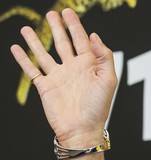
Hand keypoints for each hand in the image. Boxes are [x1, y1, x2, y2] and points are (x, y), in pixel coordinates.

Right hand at [10, 8, 116, 147]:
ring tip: (27, 28)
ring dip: (35, 41)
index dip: (75, 26)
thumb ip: (104, 56)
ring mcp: (58, 77)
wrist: (82, 129)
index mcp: (88, 66)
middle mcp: (72, 69)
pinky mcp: (45, 87)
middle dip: (58, 28)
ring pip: (44, 54)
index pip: (81, 40)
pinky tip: (16, 48)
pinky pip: (31, 70)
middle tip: (52, 13)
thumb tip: (94, 36)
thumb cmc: (98, 107)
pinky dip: (23, 59)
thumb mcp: (108, 79)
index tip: (69, 12)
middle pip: (62, 43)